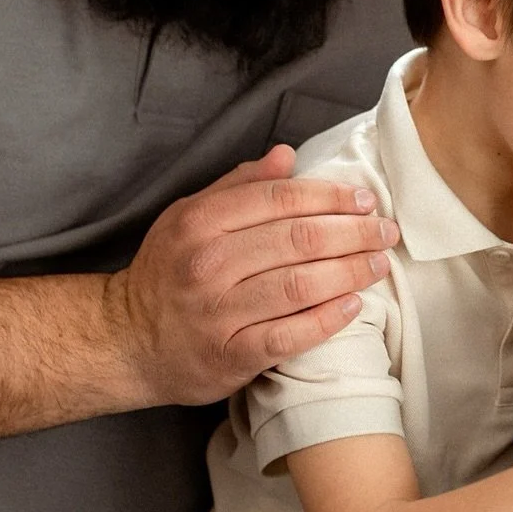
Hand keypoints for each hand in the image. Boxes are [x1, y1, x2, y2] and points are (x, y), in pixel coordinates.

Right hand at [106, 145, 399, 405]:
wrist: (127, 341)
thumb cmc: (169, 273)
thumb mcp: (189, 217)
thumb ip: (238, 186)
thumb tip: (286, 156)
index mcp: (201, 223)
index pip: (280, 200)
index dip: (330, 197)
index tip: (364, 199)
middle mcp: (208, 265)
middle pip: (298, 240)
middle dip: (352, 233)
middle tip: (385, 232)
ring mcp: (219, 312)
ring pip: (299, 286)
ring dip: (349, 272)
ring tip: (378, 264)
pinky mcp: (231, 355)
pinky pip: (289, 336)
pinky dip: (326, 320)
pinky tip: (354, 306)